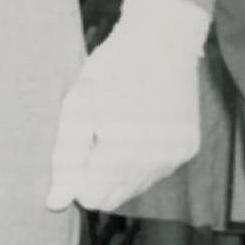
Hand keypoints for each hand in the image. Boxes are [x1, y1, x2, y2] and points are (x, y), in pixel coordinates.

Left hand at [47, 0, 207, 212]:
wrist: (162, 40)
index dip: (77, 180)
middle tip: (95, 136)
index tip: (77, 150)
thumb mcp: (77, 109)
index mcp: (122, 156)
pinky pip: (158, 170)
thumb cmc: (111, 71)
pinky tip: (139, 126)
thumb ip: (67, 161)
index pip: (92, 199)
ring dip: (121, 169)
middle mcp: (155, 164)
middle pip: (115, 197)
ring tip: (118, 126)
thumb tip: (55, 204)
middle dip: (98, 177)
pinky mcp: (189, 148)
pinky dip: (144, 158)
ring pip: (137, 186)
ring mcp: (175, 157)